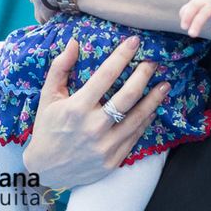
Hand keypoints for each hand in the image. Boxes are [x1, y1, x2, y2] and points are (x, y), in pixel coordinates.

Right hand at [21, 36, 169, 188]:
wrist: (46, 169)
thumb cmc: (47, 128)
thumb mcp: (47, 96)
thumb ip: (60, 68)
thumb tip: (74, 42)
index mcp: (76, 107)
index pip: (106, 75)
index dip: (122, 56)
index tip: (134, 42)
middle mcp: (93, 127)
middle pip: (128, 95)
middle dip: (144, 74)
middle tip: (154, 61)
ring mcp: (105, 146)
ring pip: (137, 117)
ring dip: (154, 99)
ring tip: (165, 84)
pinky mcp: (113, 160)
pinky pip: (135, 136)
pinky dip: (146, 121)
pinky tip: (153, 109)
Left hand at [179, 0, 210, 45]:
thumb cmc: (205, 7)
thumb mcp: (195, 7)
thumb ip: (186, 13)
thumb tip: (184, 23)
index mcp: (201, 2)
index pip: (193, 6)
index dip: (188, 16)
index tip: (184, 27)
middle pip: (205, 12)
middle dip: (198, 22)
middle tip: (192, 34)